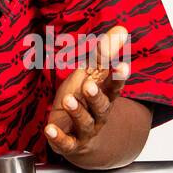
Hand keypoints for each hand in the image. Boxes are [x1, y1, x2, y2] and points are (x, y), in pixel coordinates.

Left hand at [44, 25, 130, 162]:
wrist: (80, 138)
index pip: (114, 86)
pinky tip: (49, 129)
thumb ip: (104, 54)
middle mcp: (98, 114)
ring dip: (77, 112)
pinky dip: (58, 137)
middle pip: (102, 106)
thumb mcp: (92, 75)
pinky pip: (66, 143)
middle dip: (95, 96)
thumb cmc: (84, 99)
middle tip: (88, 85)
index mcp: (104, 95)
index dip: (118, 77)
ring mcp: (85, 130)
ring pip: (85, 123)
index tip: (122, 66)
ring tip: (67, 100)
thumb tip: (121, 29)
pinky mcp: (70, 144)